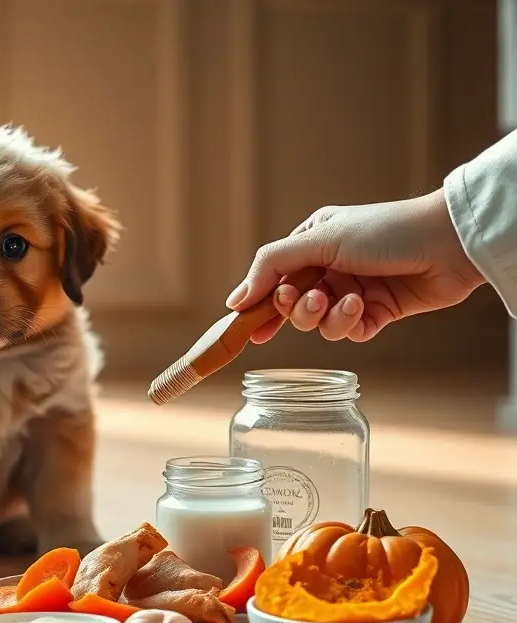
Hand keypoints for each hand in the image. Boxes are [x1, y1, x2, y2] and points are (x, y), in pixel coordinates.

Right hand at [224, 189, 486, 342]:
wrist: (447, 243)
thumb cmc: (384, 230)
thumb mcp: (318, 240)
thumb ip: (271, 267)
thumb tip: (234, 300)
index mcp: (311, 244)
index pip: (272, 279)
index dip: (258, 303)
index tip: (247, 323)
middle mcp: (328, 269)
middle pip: (291, 306)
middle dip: (296, 309)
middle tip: (309, 300)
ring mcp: (351, 293)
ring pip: (317, 324)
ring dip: (324, 318)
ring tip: (344, 301)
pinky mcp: (375, 314)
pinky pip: (346, 333)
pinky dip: (348, 324)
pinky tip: (362, 307)